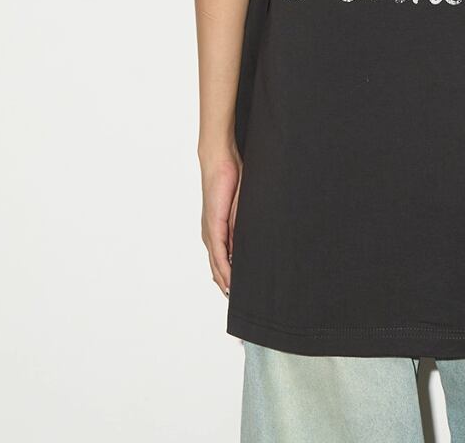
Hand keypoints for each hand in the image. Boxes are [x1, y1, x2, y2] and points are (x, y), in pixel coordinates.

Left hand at [200, 148, 240, 297]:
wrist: (220, 160)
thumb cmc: (232, 178)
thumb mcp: (243, 207)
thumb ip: (244, 225)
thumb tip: (254, 241)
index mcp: (217, 231)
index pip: (221, 262)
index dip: (230, 279)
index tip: (241, 294)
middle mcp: (210, 236)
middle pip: (217, 270)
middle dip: (228, 288)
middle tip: (241, 304)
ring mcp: (210, 232)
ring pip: (217, 266)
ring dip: (226, 284)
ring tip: (238, 299)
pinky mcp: (214, 227)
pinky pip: (218, 254)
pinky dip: (224, 270)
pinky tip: (231, 282)